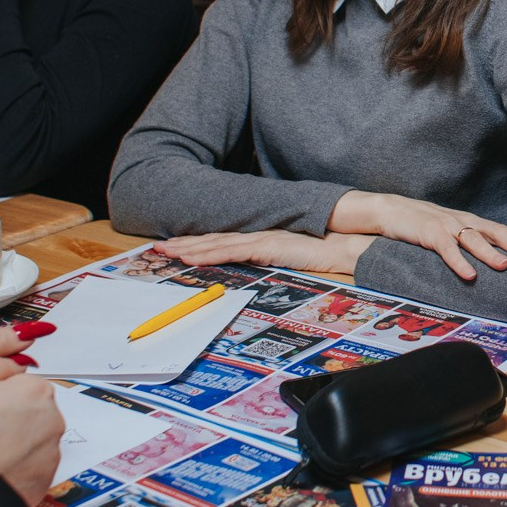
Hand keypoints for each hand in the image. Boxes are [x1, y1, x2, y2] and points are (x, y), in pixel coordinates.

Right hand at [0, 359, 63, 506]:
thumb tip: (10, 364)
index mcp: (36, 391)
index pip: (21, 382)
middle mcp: (52, 421)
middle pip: (29, 411)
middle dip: (6, 417)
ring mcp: (49, 455)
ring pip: (29, 441)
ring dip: (10, 444)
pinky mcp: (41, 483)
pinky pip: (27, 469)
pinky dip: (11, 468)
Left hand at [157, 229, 375, 276]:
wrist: (349, 248)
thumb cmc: (326, 255)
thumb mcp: (292, 260)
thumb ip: (273, 261)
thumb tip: (254, 270)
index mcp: (263, 239)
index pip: (224, 240)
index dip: (198, 242)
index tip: (176, 246)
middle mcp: (258, 235)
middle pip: (214, 239)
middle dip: (184, 243)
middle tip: (157, 247)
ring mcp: (262, 239)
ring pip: (217, 243)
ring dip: (189, 248)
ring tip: (165, 251)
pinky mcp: (268, 246)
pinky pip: (232, 250)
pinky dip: (209, 253)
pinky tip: (191, 257)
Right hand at [328, 190, 506, 280]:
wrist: (393, 210)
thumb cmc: (428, 226)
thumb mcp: (454, 234)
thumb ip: (474, 244)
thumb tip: (498, 264)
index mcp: (474, 223)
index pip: (506, 231)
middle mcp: (465, 222)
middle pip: (496, 231)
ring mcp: (448, 226)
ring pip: (473, 239)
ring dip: (490, 253)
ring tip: (506, 265)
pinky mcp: (429, 234)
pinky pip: (446, 249)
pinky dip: (458, 262)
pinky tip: (469, 274)